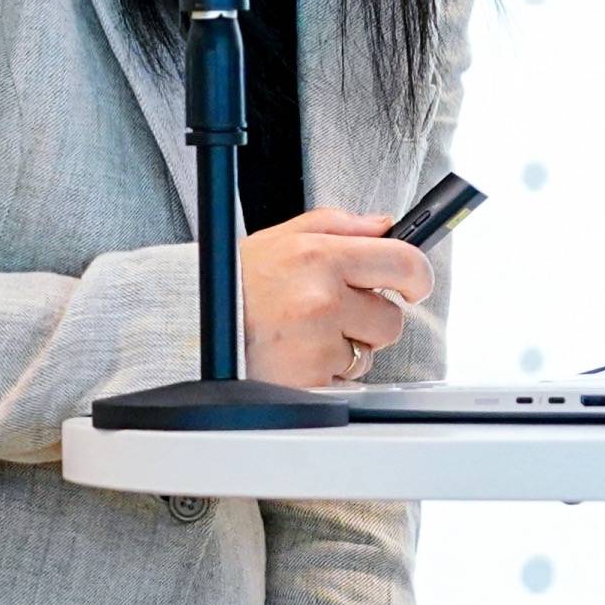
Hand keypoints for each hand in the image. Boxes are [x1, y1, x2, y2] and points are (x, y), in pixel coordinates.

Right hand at [240, 207, 428, 388]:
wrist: (187, 325)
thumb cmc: (237, 284)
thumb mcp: (281, 238)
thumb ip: (338, 224)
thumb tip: (385, 223)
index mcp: (321, 256)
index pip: (403, 262)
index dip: (417, 277)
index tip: (414, 285)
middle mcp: (323, 298)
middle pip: (391, 318)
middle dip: (371, 319)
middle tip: (335, 314)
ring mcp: (318, 342)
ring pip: (369, 354)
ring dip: (347, 348)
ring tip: (306, 335)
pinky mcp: (310, 380)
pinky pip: (344, 381)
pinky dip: (327, 374)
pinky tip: (297, 357)